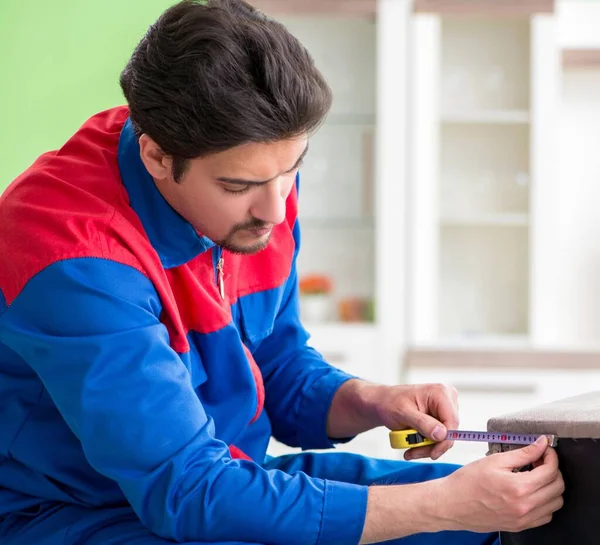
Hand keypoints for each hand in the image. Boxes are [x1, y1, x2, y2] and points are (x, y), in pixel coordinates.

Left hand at [372, 383, 458, 460]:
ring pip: (444, 436)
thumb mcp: (403, 413)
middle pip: (449, 431)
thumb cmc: (390, 403)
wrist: (383, 402)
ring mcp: (445, 407)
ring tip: (410, 450)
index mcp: (440, 393)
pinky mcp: (441, 416)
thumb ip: (422, 423)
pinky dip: (426, 444)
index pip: (452, 422)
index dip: (445, 441)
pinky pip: (439, 436)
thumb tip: (442, 434)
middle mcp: (447, 398)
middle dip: (432, 446)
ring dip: (428, 447)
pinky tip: (414, 446)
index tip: (432, 454)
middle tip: (413, 452)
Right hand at [434, 436, 564, 532]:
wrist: (451, 504)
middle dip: (553, 469)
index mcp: (518, 487)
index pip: (550, 471)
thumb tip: (540, 445)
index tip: (545, 450)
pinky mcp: (520, 525)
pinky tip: (532, 492)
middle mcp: (524, 506)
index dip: (551, 456)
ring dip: (551, 487)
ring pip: (555, 503)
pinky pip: (545, 516)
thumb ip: (522, 453)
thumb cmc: (467, 482)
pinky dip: (545, 503)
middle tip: (540, 459)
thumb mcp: (494, 461)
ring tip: (536, 475)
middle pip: (557, 487)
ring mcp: (523, 518)